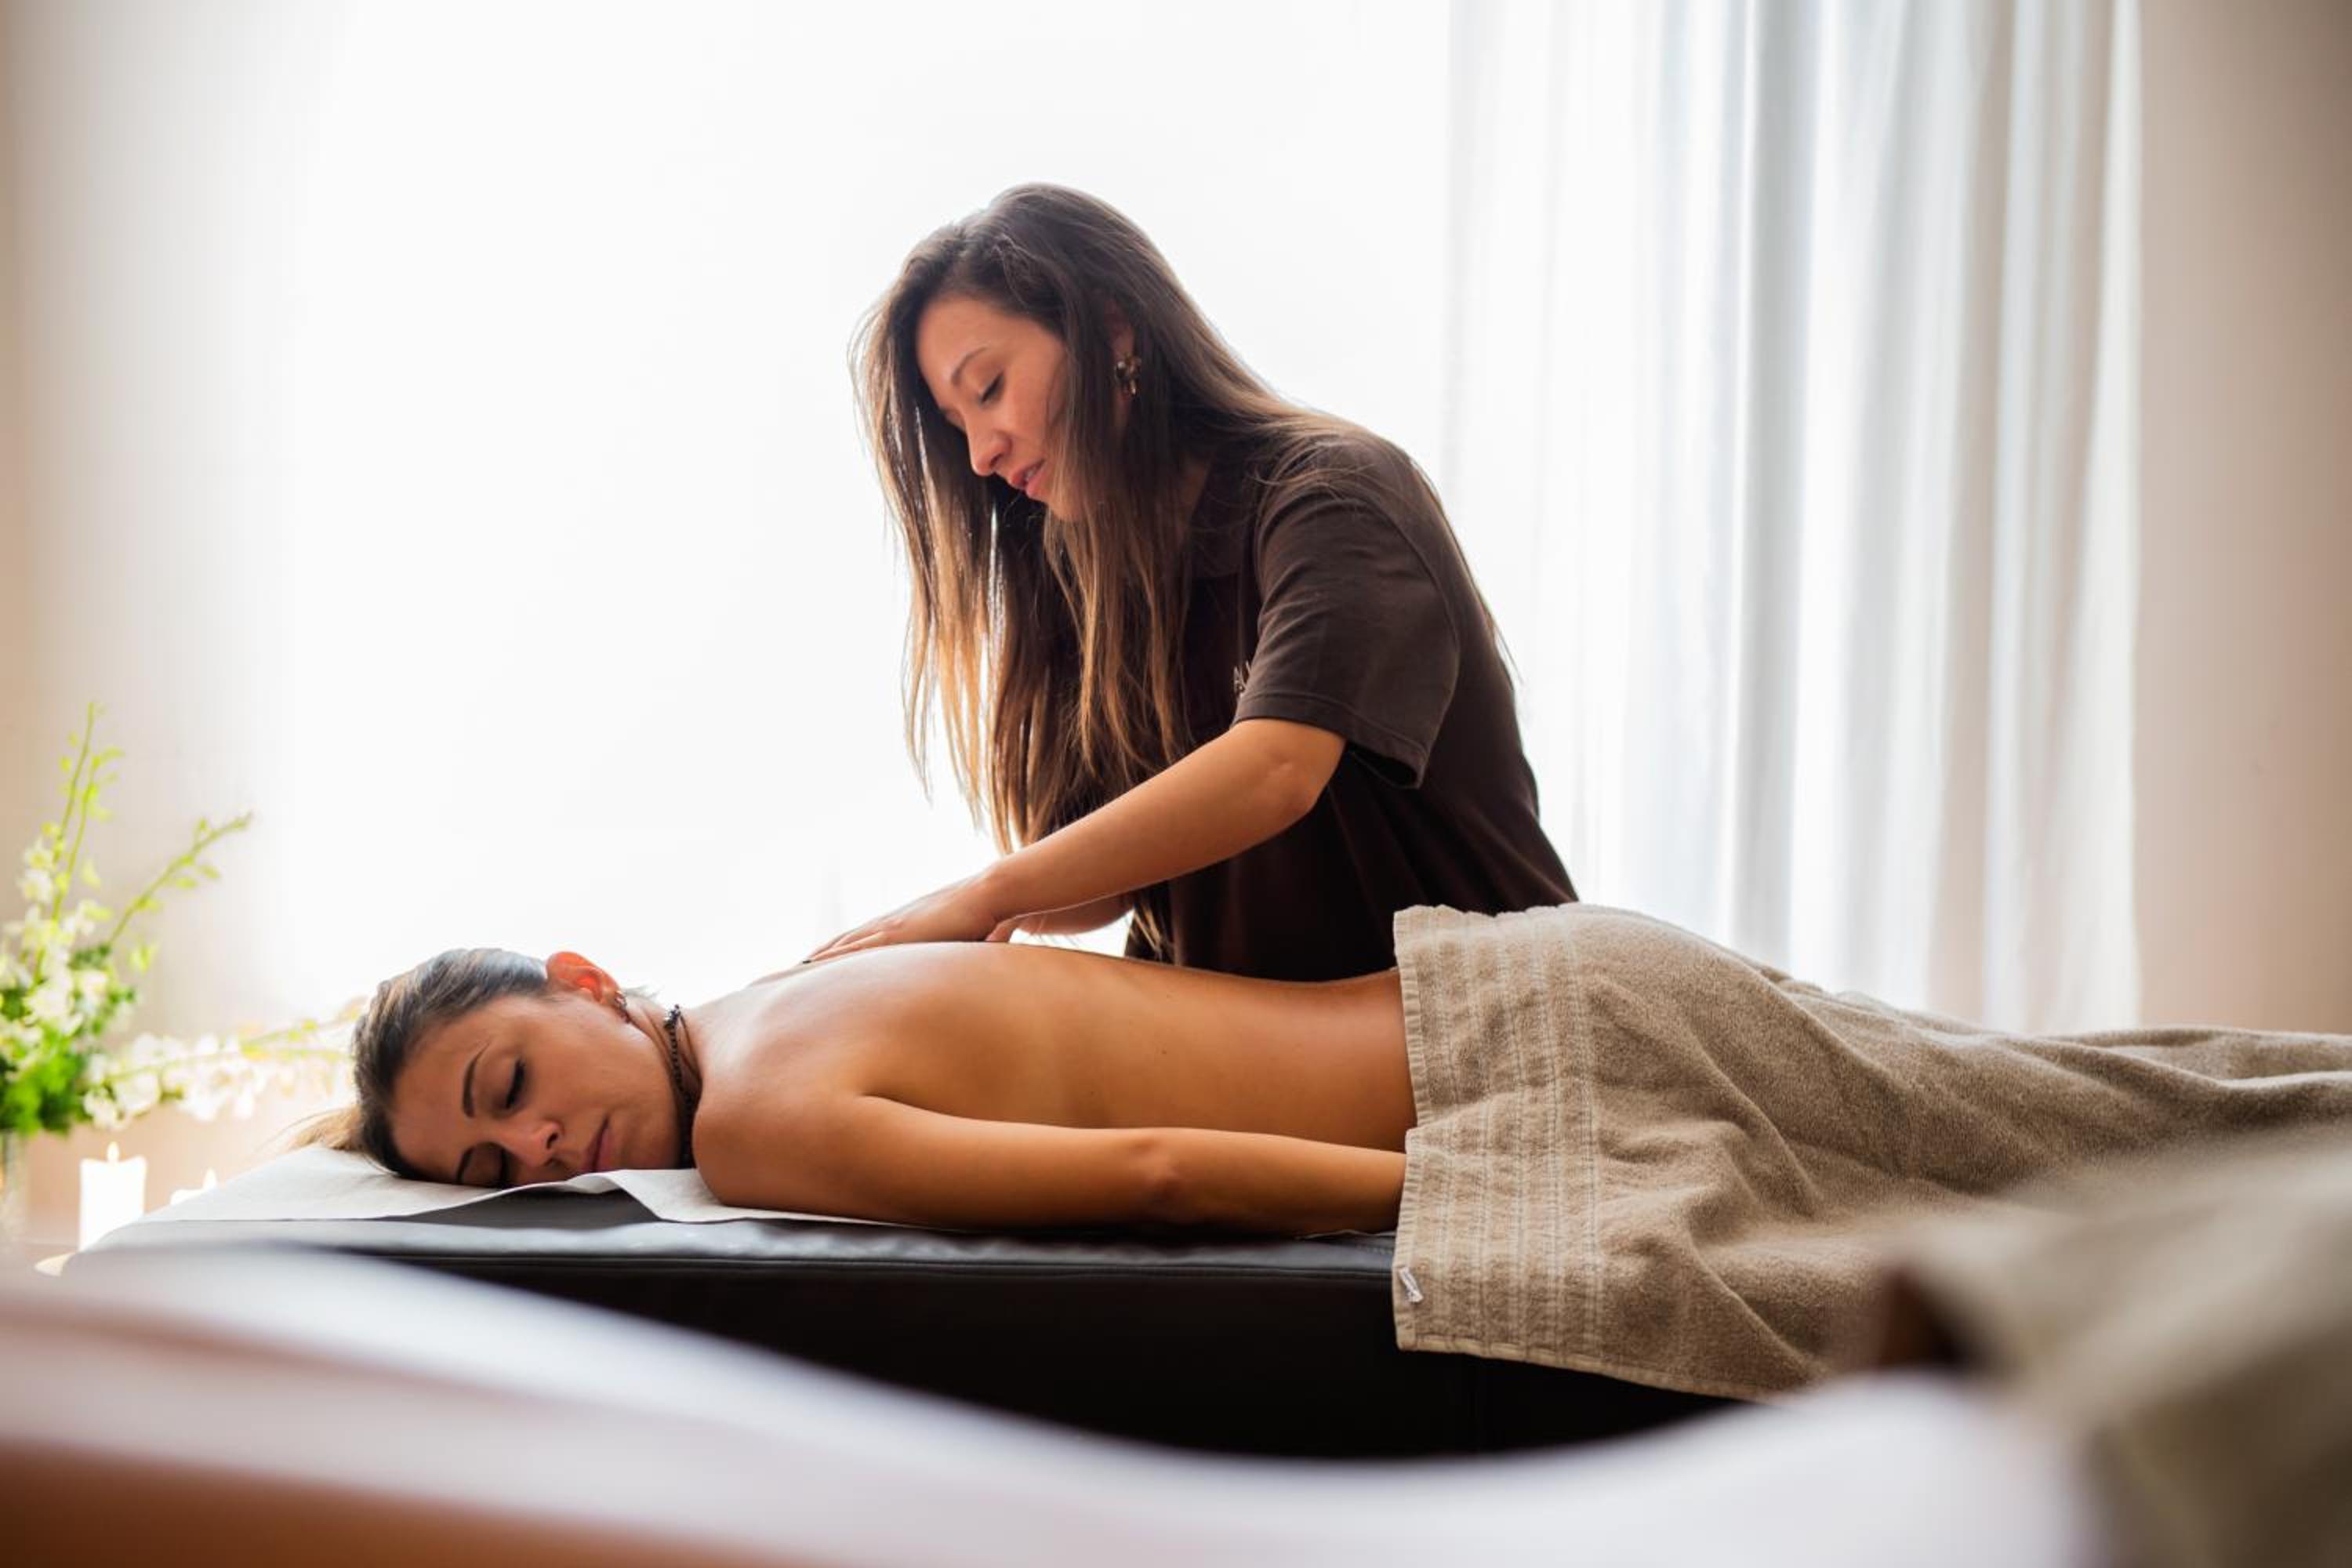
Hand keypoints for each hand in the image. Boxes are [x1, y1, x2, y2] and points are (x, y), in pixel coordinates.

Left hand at [803, 875, 1011, 964]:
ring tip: (790, 971)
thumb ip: (948, 951)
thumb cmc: (978, 917)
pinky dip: (836, 956)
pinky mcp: (897, 933)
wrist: (987, 895)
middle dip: (814, 958)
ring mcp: (890, 928)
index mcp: (899, 927)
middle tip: (784, 972)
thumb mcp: (956, 940)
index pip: (857, 943)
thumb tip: (960, 964)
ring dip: (816, 959)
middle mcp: (888, 925)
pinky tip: (815, 964)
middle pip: (841, 943)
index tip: (811, 966)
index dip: (833, 955)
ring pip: (842, 946)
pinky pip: (858, 948)